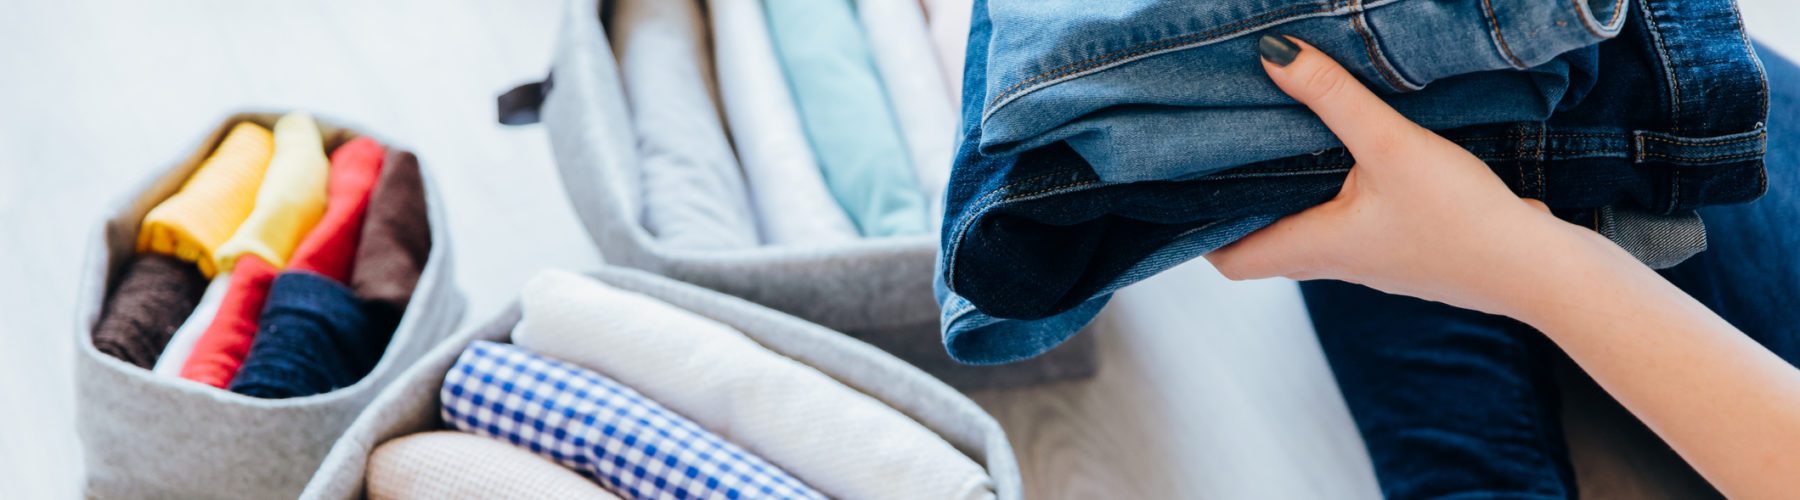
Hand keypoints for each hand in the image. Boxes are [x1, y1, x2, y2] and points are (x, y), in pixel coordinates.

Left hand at [1205, 36, 1621, 317]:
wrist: (1541, 271)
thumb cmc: (1460, 220)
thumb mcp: (1390, 145)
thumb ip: (1332, 98)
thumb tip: (1272, 55)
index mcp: (1314, 249)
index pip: (1230, 260)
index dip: (1200, 234)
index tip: (1185, 194)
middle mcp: (1336, 264)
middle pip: (1266, 241)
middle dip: (1243, 203)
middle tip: (1225, 154)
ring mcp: (1374, 262)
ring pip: (1312, 230)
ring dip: (1292, 195)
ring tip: (1280, 144)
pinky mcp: (1409, 251)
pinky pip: (1355, 225)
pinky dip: (1337, 196)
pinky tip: (1353, 158)